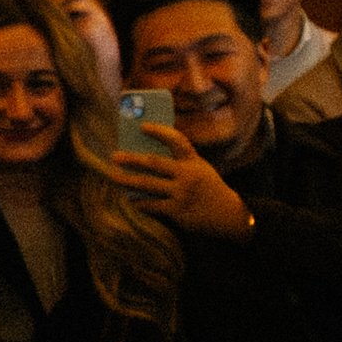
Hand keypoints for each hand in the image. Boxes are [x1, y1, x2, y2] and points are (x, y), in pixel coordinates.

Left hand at [115, 123, 255, 241]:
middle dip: (132, 159)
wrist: (228, 215)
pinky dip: (139, 201)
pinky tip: (129, 198)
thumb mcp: (200, 169)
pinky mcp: (177, 210)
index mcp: (193, 161)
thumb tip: (146, 157)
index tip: (143, 126)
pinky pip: (152, 204)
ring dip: (127, 180)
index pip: (176, 141)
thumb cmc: (208, 188)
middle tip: (115, 156)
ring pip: (148, 184)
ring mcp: (182, 193)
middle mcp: (187, 175)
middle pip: (154, 163)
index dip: (159, 132)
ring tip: (113, 176)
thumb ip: (180, 162)